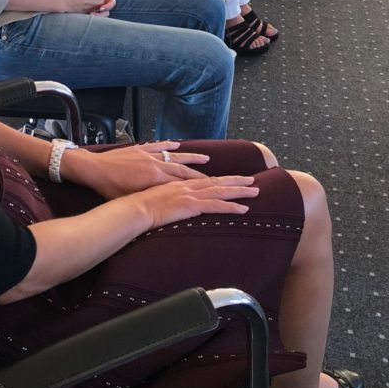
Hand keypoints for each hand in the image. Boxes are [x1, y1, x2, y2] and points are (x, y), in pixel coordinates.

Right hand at [59, 0, 116, 14]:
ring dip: (103, 5)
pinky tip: (90, 7)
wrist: (65, 0)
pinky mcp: (89, 14)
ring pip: (104, 8)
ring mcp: (95, 9)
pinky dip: (97, 12)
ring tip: (95, 1)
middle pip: (110, 0)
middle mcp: (100, 2)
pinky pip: (98, 14)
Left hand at [63, 140, 211, 198]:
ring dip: (191, 159)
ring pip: (176, 157)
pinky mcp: (140, 149)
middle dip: (203, 174)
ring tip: (206, 159)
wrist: (94, 169)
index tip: (216, 190)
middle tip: (218, 177)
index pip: (185, 184)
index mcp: (156, 179)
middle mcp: (157, 165)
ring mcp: (149, 155)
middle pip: (185, 170)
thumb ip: (152, 199)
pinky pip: (159, 146)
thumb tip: (167, 203)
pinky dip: (169, 146)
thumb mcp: (132, 199)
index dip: (202, 188)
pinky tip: (178, 145)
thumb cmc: (109, 189)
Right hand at [137, 176, 259, 228]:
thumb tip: (165, 203)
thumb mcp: (150, 196)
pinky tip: (243, 209)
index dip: (219, 178)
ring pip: (221, 190)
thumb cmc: (137, 203)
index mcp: (177, 182)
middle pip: (216, 181)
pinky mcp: (191, 205)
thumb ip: (160, 195)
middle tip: (251, 180)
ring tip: (255, 191)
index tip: (231, 178)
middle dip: (235, 180)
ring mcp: (190, 194)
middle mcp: (186, 185)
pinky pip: (216, 206)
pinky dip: (231, 207)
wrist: (133, 207)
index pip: (203, 179)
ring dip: (239, 190)